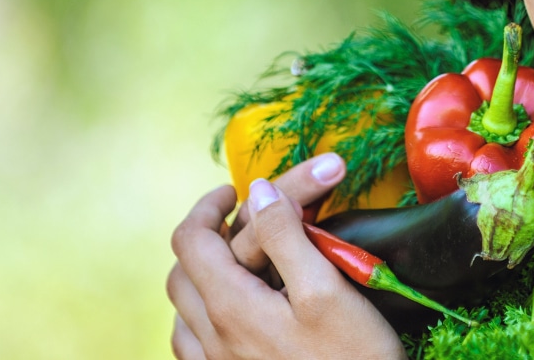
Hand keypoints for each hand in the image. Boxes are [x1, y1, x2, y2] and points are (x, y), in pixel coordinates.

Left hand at [167, 154, 405, 358]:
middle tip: (237, 220)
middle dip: (204, 236)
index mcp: (230, 307)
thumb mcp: (327, 288)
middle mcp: (212, 339)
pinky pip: (193, 345)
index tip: (237, 191)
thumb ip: (286, 236)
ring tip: (234, 261)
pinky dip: (203, 315)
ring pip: (183, 310)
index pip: (191, 240)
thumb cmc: (353, 358)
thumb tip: (258, 190)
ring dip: (200, 275)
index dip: (208, 206)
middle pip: (180, 272)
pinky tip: (231, 315)